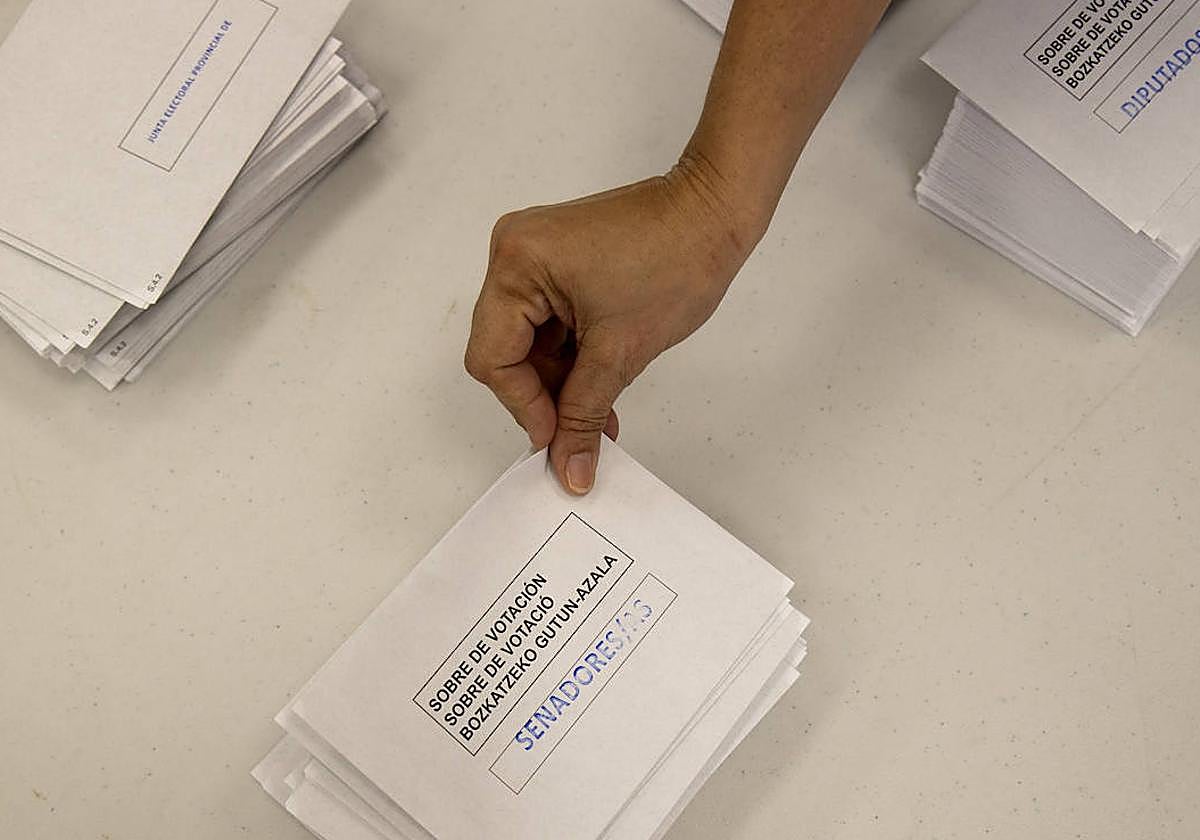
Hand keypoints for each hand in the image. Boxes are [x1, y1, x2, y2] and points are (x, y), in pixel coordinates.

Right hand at [465, 155, 759, 494]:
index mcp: (517, 264)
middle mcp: (513, 252)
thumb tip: (568, 468)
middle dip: (544, 397)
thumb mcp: (620, 353)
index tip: (557, 440)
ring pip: (529, 342)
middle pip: (506, 350)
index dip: (524, 407)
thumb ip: (583, 414)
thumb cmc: (676, 261)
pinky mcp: (557, 260)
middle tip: (578, 434)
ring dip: (561, 382)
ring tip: (600, 415)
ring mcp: (534, 254)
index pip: (493, 358)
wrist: (715, 213)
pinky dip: (571, 356)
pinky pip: (548, 322)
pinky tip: (599, 384)